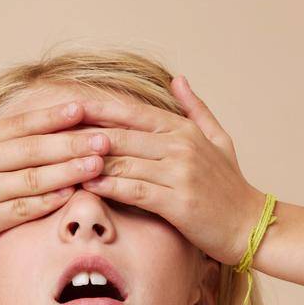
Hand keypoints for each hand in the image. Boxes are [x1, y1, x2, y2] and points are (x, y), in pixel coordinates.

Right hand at [0, 100, 110, 266]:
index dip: (52, 116)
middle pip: (33, 147)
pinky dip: (47, 201)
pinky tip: (71, 196)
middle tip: (106, 135)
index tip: (82, 107)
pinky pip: (20, 209)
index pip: (18, 124)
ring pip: (32, 177)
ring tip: (100, 163)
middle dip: (73, 140)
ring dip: (69, 169)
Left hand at [76, 76, 267, 267]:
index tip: (69, 106)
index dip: (98, 108)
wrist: (251, 225)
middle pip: (121, 134)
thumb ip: (196, 109)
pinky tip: (87, 185)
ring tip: (60, 160)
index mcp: (184, 130)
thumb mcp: (219, 140)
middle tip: (52, 133)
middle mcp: (180, 146)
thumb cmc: (231, 187)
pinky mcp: (178, 202)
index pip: (132, 112)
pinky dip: (108, 186)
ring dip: (90, 161)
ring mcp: (179, 173)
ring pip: (124, 161)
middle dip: (84, 133)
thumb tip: (178, 79)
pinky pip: (134, 189)